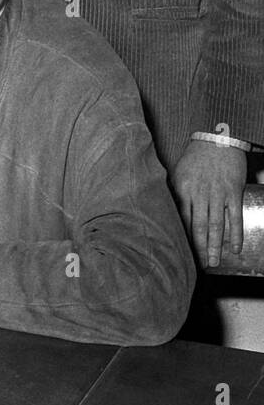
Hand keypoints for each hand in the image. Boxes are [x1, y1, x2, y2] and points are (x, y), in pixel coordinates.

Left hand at [173, 138, 247, 267]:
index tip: (180, 251)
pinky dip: (235, 234)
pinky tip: (234, 248)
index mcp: (183, 189)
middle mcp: (199, 193)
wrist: (216, 139)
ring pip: (216, 225)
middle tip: (199, 265)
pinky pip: (235, 217)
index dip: (181, 236)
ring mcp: (218, 194)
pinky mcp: (233, 192)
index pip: (181, 218)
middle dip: (198, 247)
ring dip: (215, 245)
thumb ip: (175, 193)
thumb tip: (169, 212)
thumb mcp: (177, 172)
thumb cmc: (195, 156)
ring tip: (214, 262)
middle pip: (198, 226)